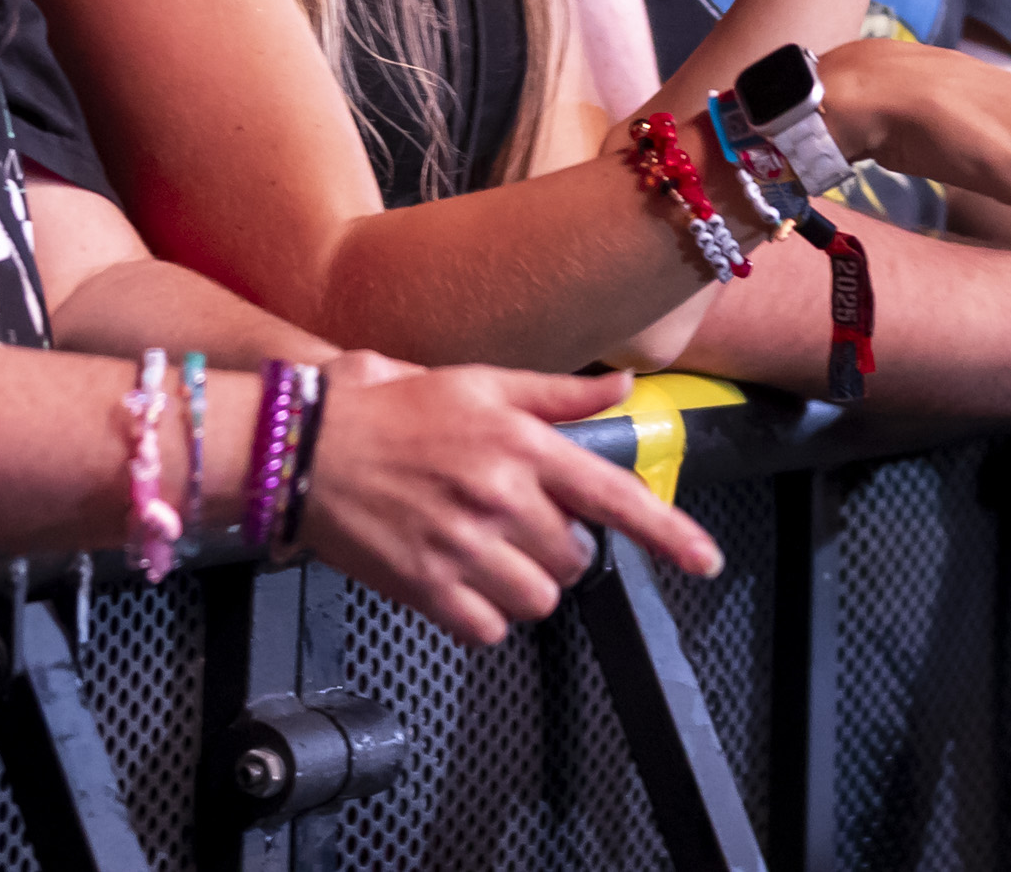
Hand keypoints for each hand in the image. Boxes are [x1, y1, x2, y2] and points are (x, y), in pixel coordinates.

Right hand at [298, 360, 722, 645]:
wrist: (305, 449)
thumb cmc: (390, 410)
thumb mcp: (478, 384)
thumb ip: (555, 394)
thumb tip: (620, 388)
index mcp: (520, 445)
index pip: (614, 495)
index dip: (669, 533)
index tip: (705, 560)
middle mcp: (500, 497)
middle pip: (576, 558)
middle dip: (558, 547)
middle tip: (516, 522)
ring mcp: (465, 547)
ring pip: (539, 600)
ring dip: (524, 584)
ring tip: (487, 551)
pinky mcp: (429, 588)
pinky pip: (489, 627)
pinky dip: (483, 613)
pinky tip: (458, 576)